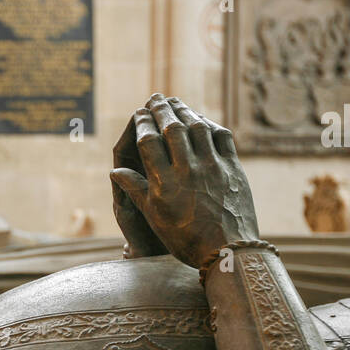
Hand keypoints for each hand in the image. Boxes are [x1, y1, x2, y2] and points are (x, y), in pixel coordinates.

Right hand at [110, 94, 258, 268]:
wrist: (228, 251)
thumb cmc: (186, 239)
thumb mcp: (155, 217)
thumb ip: (136, 190)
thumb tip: (115, 171)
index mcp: (165, 182)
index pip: (149, 141)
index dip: (142, 123)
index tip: (138, 113)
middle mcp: (188, 169)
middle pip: (172, 128)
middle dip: (161, 109)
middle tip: (154, 98)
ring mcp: (213, 166)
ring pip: (197, 127)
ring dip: (185, 111)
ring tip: (176, 102)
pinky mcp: (234, 168)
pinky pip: (221, 137)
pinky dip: (210, 124)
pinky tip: (203, 120)